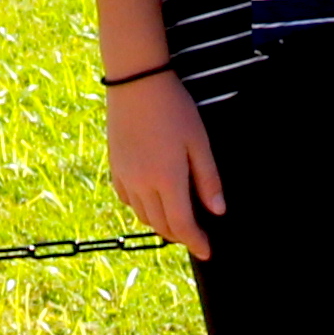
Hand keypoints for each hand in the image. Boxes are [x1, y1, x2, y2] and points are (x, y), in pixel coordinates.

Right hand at [103, 72, 221, 261]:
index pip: (182, 225)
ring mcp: (126, 177)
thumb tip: (217, 211)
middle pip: (162, 225)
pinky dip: (143, 209)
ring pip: (144, 216)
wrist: (136, 83)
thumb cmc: (174, 109)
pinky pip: (129, 200)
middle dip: (180, 235)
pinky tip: (154, 199)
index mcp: (167, 180)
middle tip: (196, 234)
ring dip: (162, 223)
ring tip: (177, 219)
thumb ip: (208, 179)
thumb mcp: (199, 142)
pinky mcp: (115, 168)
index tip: (207, 251)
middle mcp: (143, 185)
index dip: (196, 241)